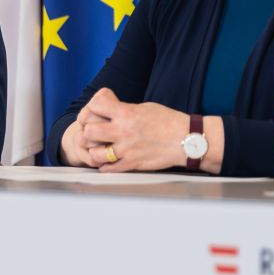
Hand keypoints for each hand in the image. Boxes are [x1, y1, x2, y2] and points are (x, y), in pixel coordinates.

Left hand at [74, 88, 189, 172]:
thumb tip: (111, 112)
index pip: (95, 106)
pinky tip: (109, 161)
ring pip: (95, 153)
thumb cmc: (168, 121)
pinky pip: (108, 168)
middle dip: (88, 131)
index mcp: (126, 113)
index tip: (95, 112)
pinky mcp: (132, 163)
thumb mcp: (144, 107)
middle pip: (89, 131)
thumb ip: (124, 110)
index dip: (92, 108)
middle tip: (94, 133)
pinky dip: (105, 165)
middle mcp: (123, 131)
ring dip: (95, 151)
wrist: (185, 139)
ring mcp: (126, 149)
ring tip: (101, 148)